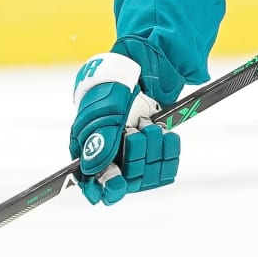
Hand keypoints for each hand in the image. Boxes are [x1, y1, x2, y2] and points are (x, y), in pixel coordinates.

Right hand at [69, 52, 180, 204]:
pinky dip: (169, 150)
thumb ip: (100, 141)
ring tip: (149, 125)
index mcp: (88, 152)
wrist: (142, 68)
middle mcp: (111, 159)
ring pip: (147, 176)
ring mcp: (135, 157)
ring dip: (152, 150)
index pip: (94, 186)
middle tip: (135, 131)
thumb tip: (93, 171)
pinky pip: (167, 167)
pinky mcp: (156, 153)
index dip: (105, 188)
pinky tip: (166, 133)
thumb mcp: (105, 112)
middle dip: (134, 157)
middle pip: (125, 183)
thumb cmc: (113, 89)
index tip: (117, 180)